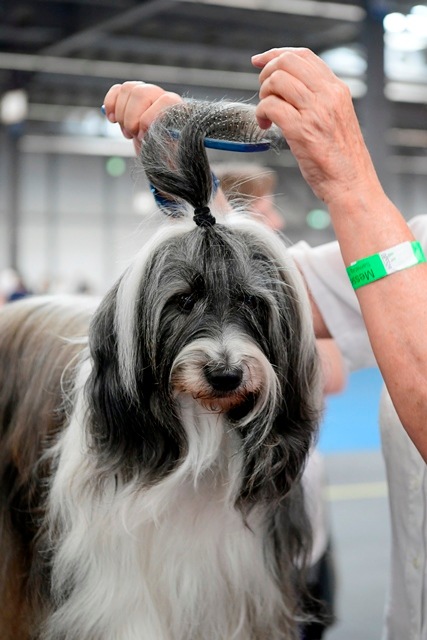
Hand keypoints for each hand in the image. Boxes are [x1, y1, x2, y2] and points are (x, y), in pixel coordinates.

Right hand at [103, 81, 181, 152]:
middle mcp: (161, 97)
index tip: (143, 136)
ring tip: (127, 133)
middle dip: (132, 117)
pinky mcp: (131, 98)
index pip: (164, 100)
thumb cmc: (168, 154)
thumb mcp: (172, 154)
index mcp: (177, 109)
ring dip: (121, 113)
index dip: (149, 119)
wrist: (161, 153)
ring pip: (127, 89)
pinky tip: (112, 119)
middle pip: (141, 92)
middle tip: (132, 135)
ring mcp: (145, 95)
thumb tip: (153, 135)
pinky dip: (110, 103)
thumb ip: (168, 143)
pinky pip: (117, 90)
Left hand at [251, 48, 378, 206]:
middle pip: (287, 61)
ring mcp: (315, 111)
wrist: (352, 183)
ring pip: (276, 81)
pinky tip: (266, 126)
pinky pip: (270, 106)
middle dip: (266, 73)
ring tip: (266, 115)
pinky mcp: (301, 130)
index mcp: (337, 89)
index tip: (260, 62)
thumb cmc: (341, 159)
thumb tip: (291, 88)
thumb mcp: (337, 119)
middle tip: (264, 94)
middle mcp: (328, 95)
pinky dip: (261, 113)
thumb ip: (320, 100)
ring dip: (263, 95)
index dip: (276, 54)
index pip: (303, 55)